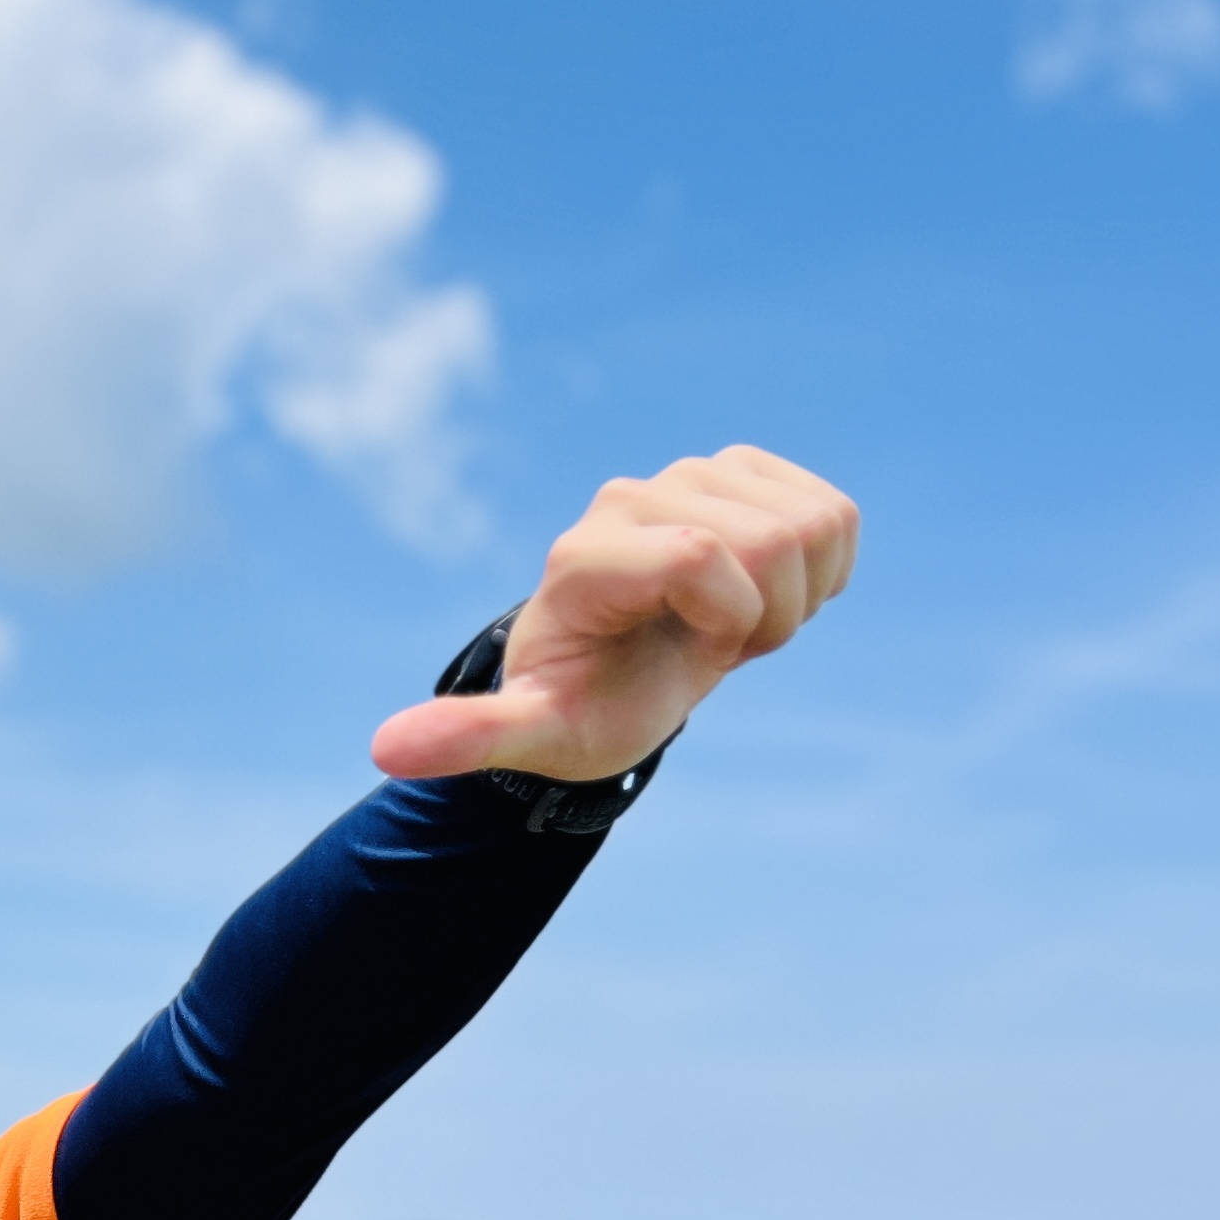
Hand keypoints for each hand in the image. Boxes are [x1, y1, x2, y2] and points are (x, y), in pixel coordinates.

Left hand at [369, 445, 856, 781]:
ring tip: (731, 620)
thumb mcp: (531, 735)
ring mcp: (691, 474)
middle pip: (768, 540)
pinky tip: (764, 592)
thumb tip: (385, 747)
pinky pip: (834, 514)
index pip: (701, 554)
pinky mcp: (744, 472)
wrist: (616, 672)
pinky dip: (823, 568)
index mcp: (584, 555)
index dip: (726, 620)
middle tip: (709, 645)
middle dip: (765, 615)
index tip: (694, 656)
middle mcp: (631, 497)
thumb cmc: (580, 707)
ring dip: (796, 594)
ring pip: (814, 522)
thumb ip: (467, 738)